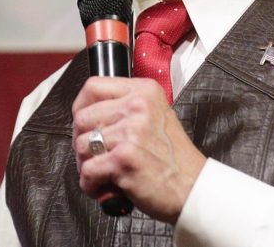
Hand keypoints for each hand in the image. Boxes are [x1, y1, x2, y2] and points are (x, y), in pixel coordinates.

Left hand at [72, 76, 205, 223]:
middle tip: (97, 156)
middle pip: (81, 118)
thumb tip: (88, 114)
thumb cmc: (174, 158)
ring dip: (87, 166)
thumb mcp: (156, 116)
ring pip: (80, 146)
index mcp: (145, 91)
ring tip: (106, 173)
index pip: (93, 86)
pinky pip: (87, 171)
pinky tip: (107, 186)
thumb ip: (127, 108)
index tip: (85, 123)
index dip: (81, 107)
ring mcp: (131, 132)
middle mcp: (138, 107)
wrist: (193, 187)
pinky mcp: (123, 159)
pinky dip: (91, 184)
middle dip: (83, 142)